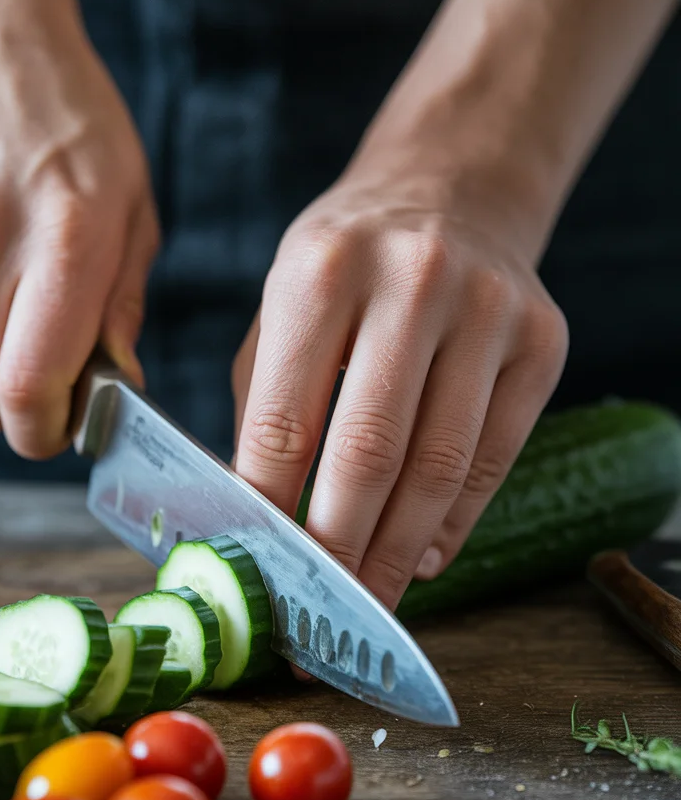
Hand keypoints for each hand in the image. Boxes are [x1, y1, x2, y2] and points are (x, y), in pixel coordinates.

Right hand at [0, 0, 156, 458]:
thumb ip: (122, 306)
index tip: (58, 431)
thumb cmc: (72, 126)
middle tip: (41, 386)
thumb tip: (115, 389)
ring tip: (8, 303)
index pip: (28, 386)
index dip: (42, 433)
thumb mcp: (133, 207)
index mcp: (63, 236)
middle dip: (13, 414)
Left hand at [232, 164, 567, 611]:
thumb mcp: (282, 308)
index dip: (269, 510)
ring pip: (439, 468)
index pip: (285, 421)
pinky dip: (455, 522)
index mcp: (321, 272)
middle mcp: (412, 282)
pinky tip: (424, 555)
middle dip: (338, 548)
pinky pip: (496, 458)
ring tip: (370, 599)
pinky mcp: (542, 342)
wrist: (452, 190)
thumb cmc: (347, 264)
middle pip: (369, 453)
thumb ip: (265, 407)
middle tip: (317, 609)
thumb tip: (257, 518)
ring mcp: (488, 311)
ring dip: (399, 552)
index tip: (259, 569)